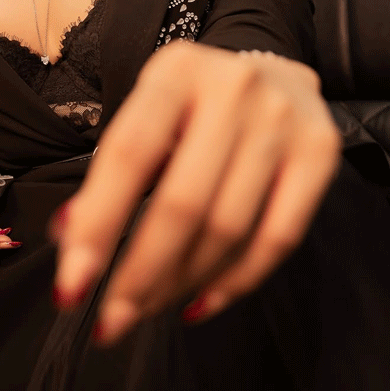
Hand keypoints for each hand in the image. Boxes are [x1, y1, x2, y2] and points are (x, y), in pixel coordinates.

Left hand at [48, 40, 340, 344]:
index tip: (71, 285)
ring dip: (181, 282)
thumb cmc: (195, 104)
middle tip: (112, 320)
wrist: (275, 75)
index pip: (130, 154)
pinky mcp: (319, 154)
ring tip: (148, 306)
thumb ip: (111, 173)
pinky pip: (277, 238)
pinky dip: (234, 282)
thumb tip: (70, 240)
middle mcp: (234, 88)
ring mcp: (282, 121)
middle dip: (141, 272)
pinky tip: (199, 302)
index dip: (98, 224)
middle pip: (183, 201)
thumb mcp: (148, 115)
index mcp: (177, 70)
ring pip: (228, 227)